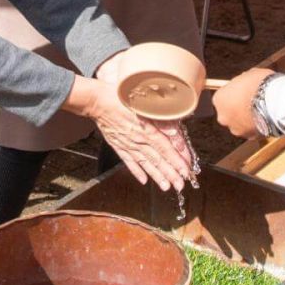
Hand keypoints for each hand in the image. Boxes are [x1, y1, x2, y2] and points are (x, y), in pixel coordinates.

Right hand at [75, 75, 194, 190]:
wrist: (97, 101)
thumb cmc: (122, 98)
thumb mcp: (145, 105)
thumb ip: (161, 120)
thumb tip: (175, 132)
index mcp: (147, 130)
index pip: (167, 149)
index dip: (177, 161)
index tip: (187, 170)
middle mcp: (138, 141)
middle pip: (158, 160)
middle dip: (171, 174)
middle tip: (181, 185)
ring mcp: (127, 145)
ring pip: (145, 164)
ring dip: (156, 176)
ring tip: (166, 187)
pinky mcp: (118, 145)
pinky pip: (129, 161)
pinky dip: (136, 172)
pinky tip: (144, 180)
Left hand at [213, 67, 276, 139]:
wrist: (275, 101)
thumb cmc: (260, 84)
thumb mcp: (248, 74)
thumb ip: (241, 81)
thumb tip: (244, 83)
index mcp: (219, 99)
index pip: (222, 97)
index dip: (233, 94)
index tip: (242, 91)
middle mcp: (223, 116)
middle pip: (228, 112)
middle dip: (237, 109)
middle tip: (250, 101)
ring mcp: (235, 128)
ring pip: (238, 124)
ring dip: (246, 119)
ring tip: (260, 110)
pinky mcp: (249, 137)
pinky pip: (251, 130)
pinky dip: (256, 126)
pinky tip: (265, 118)